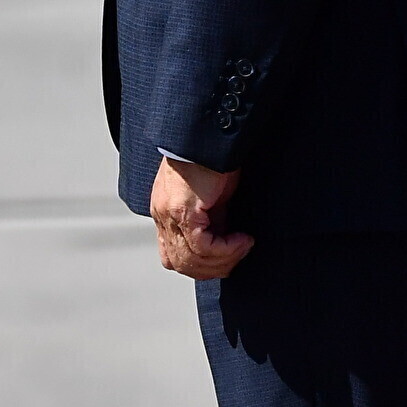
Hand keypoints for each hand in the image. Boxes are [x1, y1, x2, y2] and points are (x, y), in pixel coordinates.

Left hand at [150, 155, 251, 279]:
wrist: (208, 138)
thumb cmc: (212, 159)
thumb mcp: (211, 198)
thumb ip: (211, 222)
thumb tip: (223, 243)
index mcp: (165, 212)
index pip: (172, 256)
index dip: (200, 265)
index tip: (226, 258)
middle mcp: (162, 215)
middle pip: (180, 263)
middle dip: (214, 268)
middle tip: (239, 256)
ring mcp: (169, 214)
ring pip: (192, 260)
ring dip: (225, 259)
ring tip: (244, 245)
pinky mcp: (182, 210)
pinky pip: (203, 247)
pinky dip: (226, 249)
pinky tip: (242, 239)